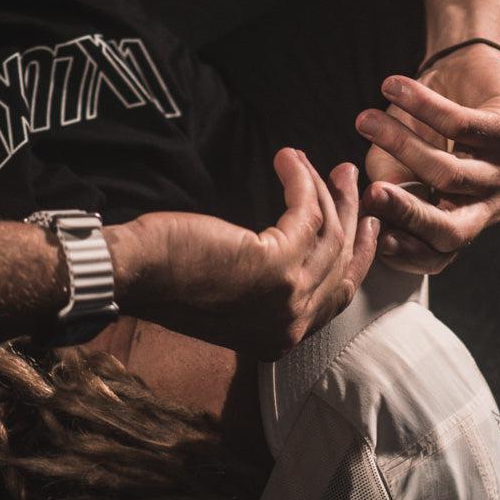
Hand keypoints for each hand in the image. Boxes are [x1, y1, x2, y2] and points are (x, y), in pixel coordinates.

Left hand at [111, 148, 378, 359]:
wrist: (135, 278)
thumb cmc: (169, 280)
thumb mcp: (233, 297)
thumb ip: (271, 288)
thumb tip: (301, 244)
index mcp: (281, 339)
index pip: (340, 296)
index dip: (358, 255)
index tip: (364, 223)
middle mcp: (292, 325)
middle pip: (342, 261)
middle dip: (350, 214)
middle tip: (348, 178)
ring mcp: (288, 298)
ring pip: (330, 234)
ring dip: (325, 190)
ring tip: (317, 162)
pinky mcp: (277, 266)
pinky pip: (307, 212)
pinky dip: (301, 180)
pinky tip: (288, 160)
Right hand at [355, 43, 499, 273]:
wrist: (467, 71)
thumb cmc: (424, 125)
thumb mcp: (396, 163)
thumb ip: (385, 188)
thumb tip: (368, 210)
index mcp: (460, 221)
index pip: (438, 256)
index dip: (406, 254)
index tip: (373, 239)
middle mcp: (486, 205)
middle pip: (452, 231)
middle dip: (408, 215)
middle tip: (372, 193)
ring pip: (449, 174)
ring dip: (401, 144)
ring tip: (366, 120)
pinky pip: (460, 127)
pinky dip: (421, 106)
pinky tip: (391, 89)